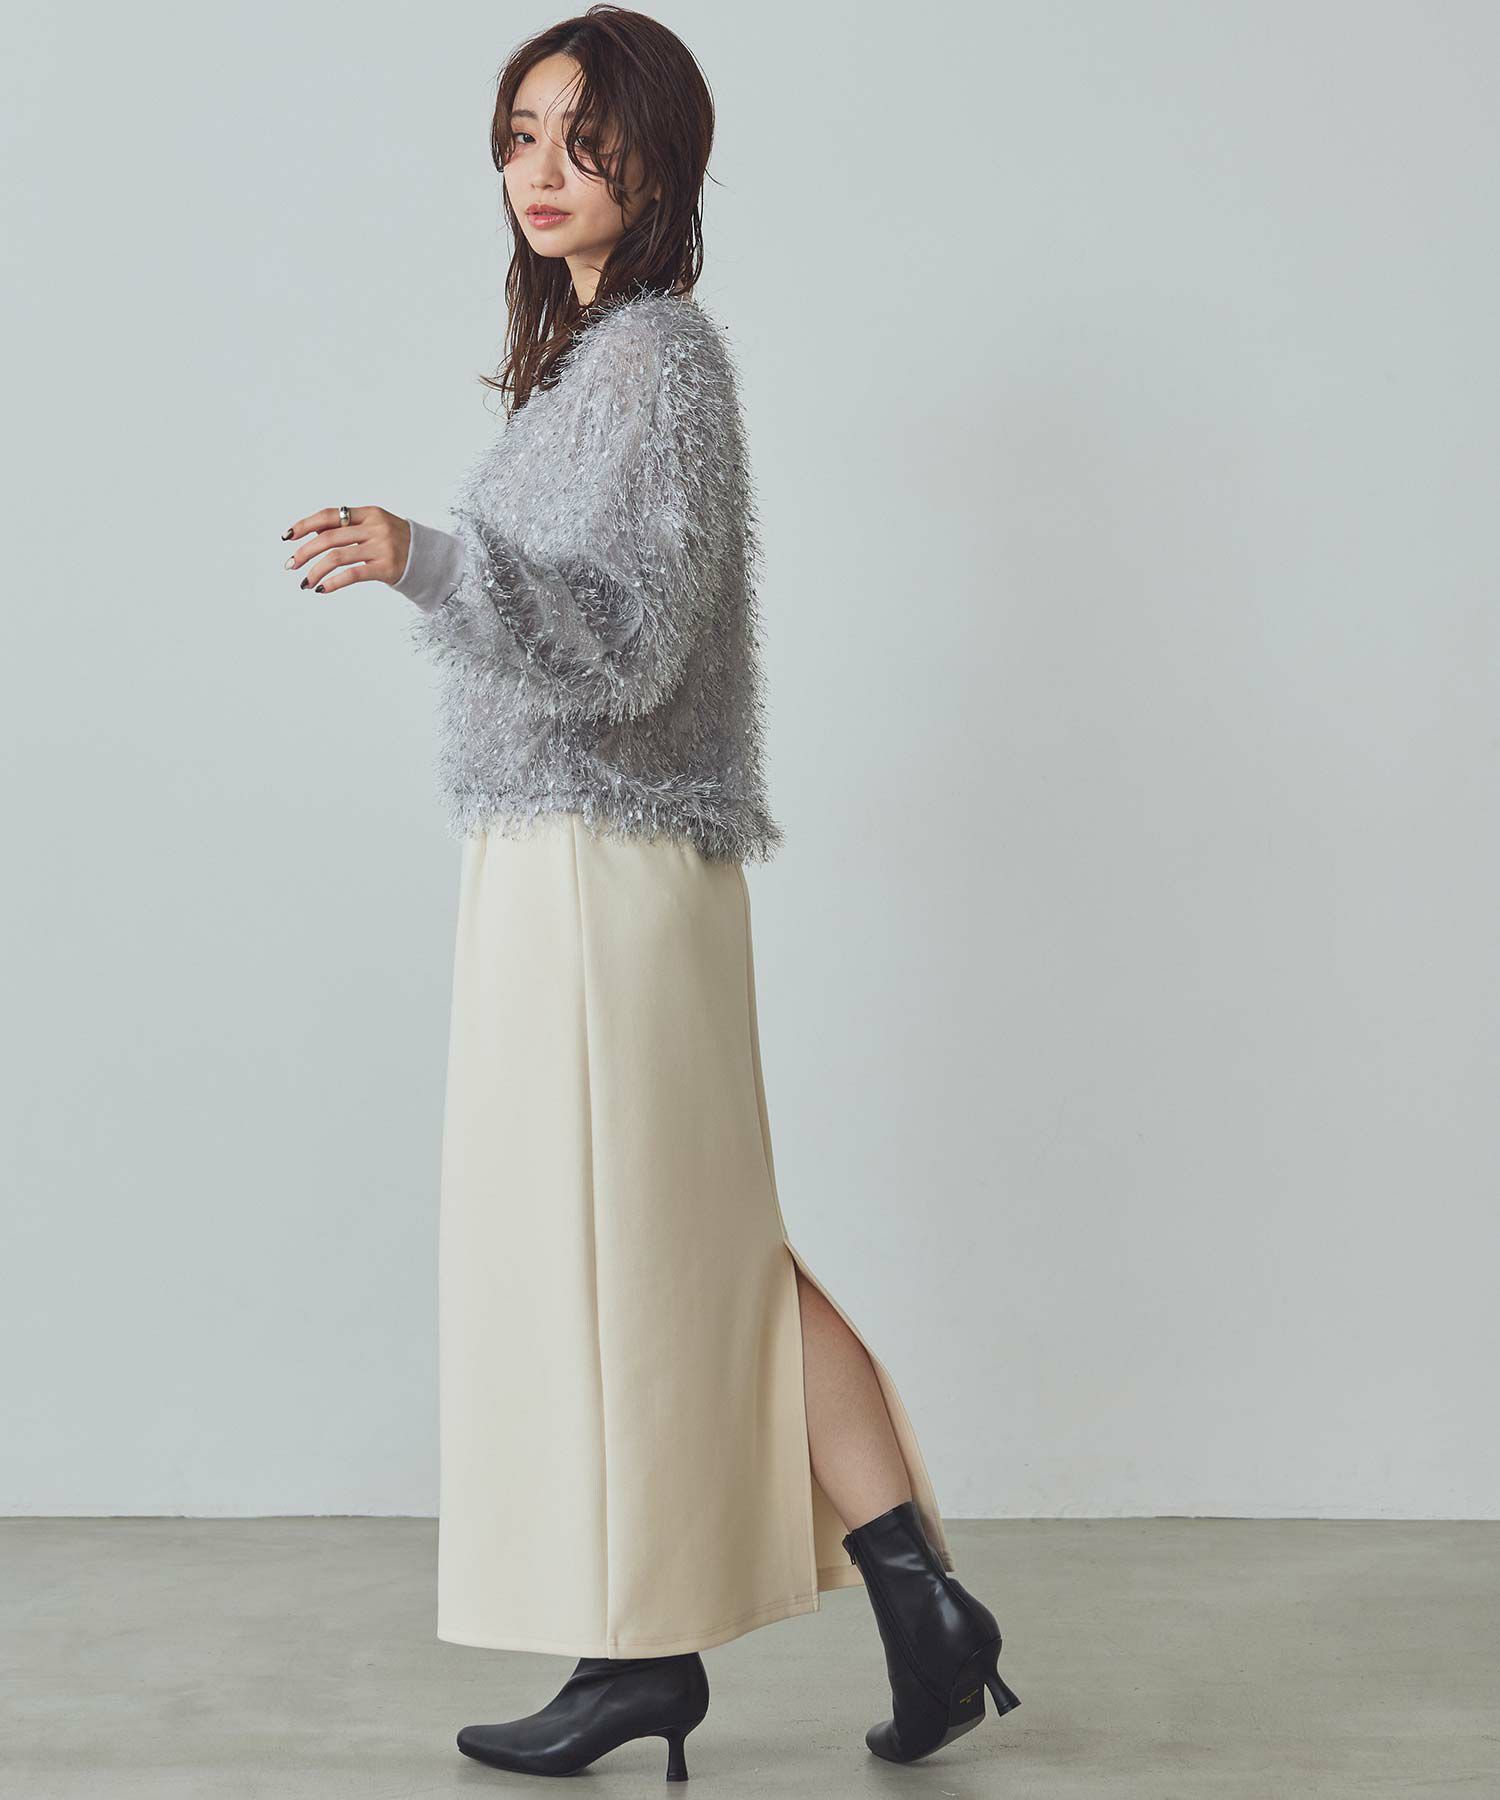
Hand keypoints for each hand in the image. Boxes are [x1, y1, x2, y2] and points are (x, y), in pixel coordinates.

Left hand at [281, 506, 410, 592]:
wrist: (430, 558)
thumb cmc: (396, 543)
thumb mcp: (374, 527)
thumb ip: (348, 528)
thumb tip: (312, 534)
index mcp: (368, 513)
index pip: (329, 515)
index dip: (306, 524)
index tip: (288, 537)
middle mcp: (374, 528)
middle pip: (329, 538)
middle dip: (305, 551)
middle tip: (291, 564)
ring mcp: (381, 548)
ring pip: (337, 557)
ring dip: (315, 570)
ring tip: (305, 582)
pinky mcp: (386, 568)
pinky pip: (352, 575)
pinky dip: (333, 582)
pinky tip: (322, 589)